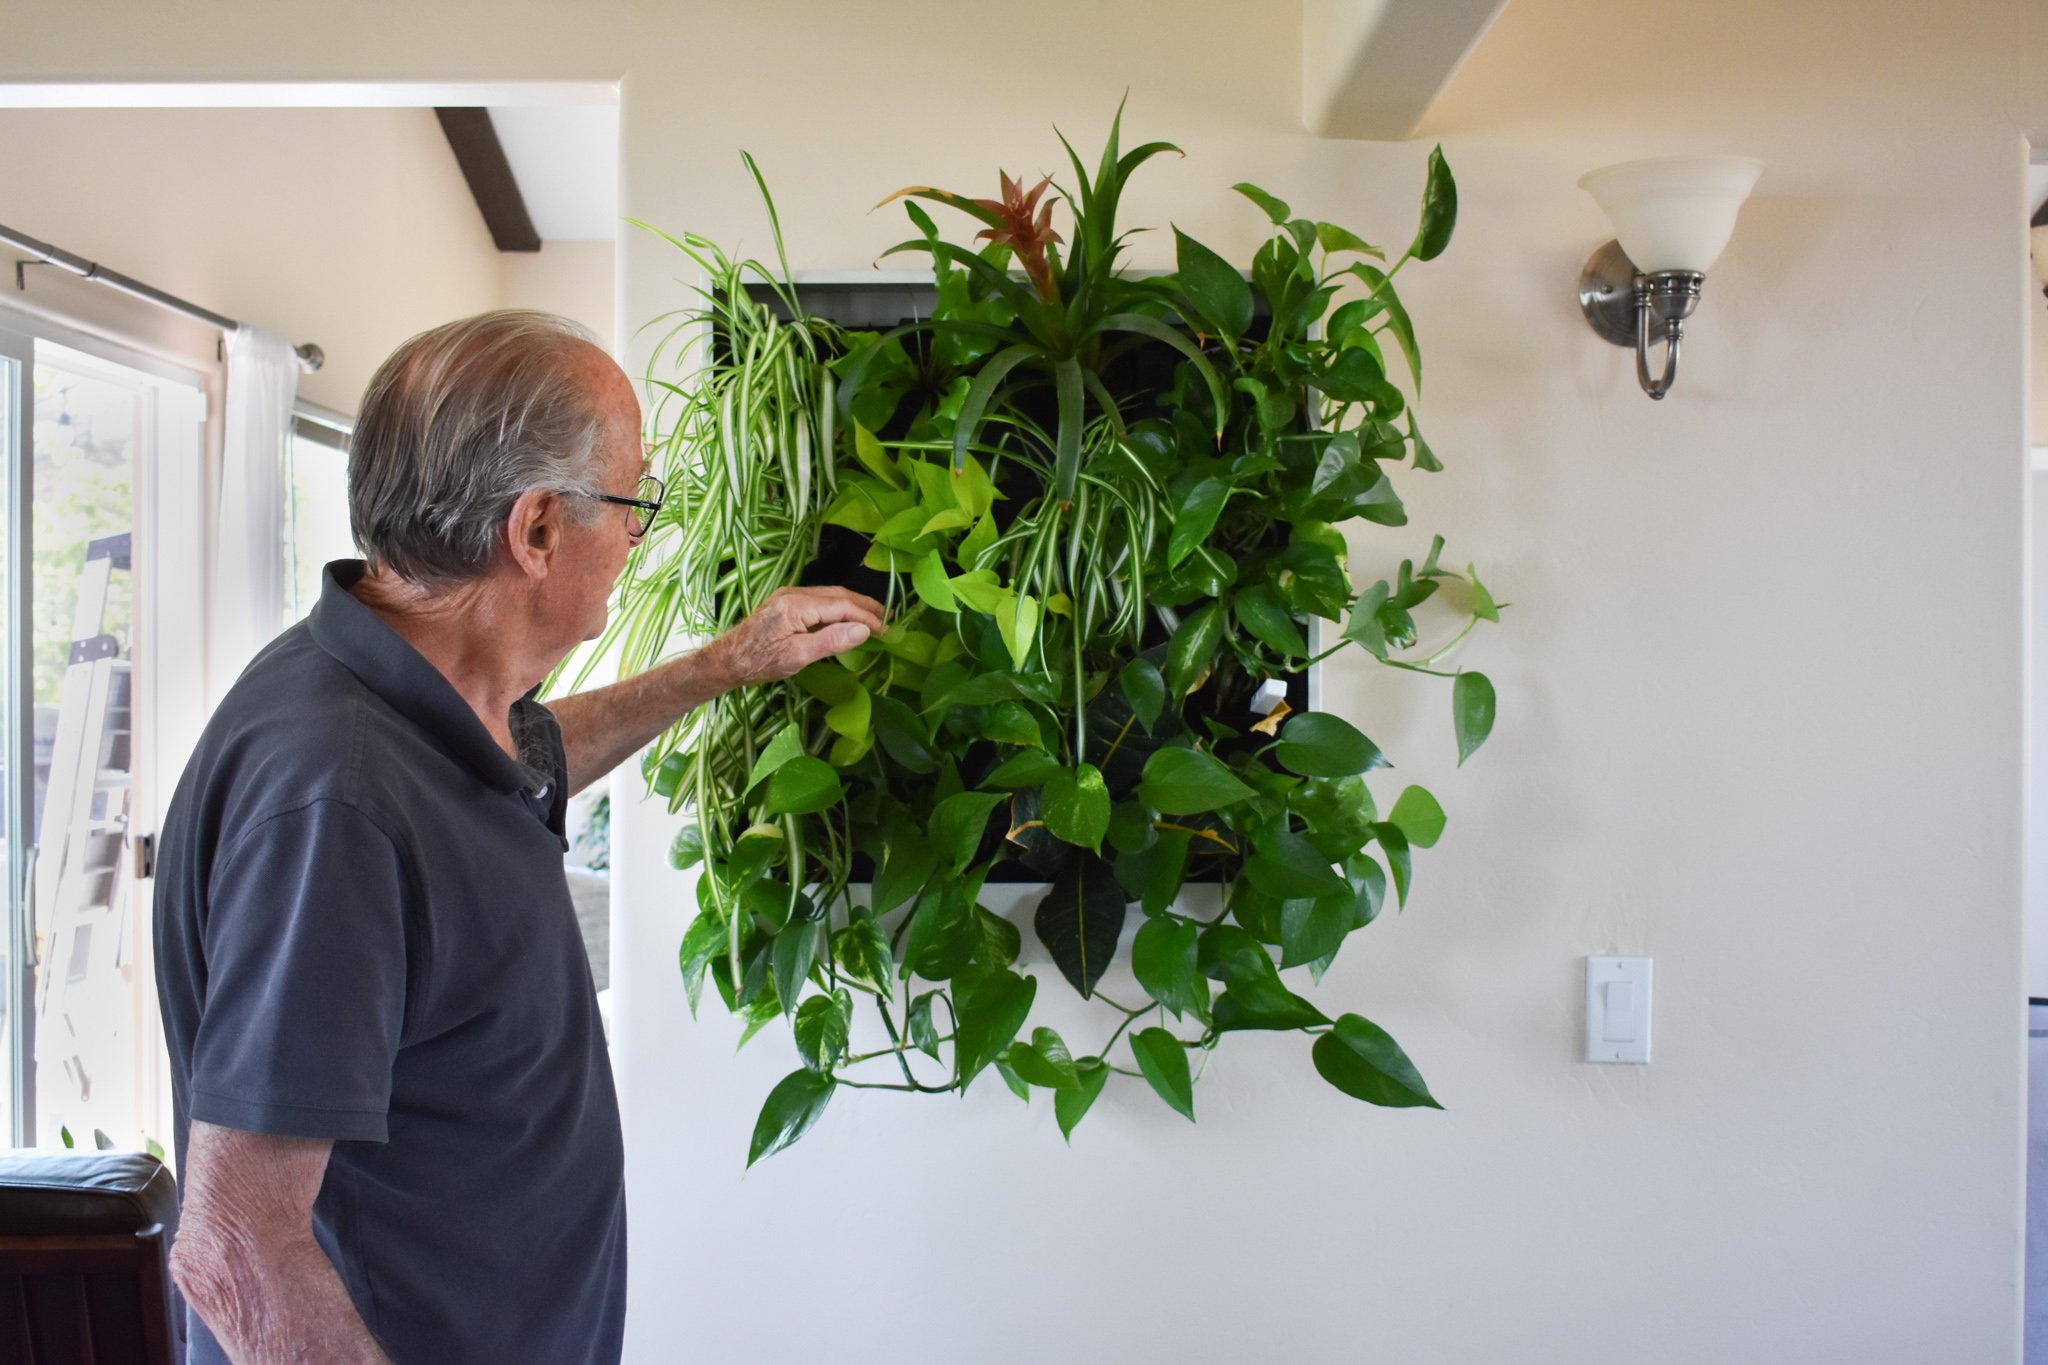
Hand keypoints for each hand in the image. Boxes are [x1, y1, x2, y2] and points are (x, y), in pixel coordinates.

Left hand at [709, 586, 885, 688]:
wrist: (727, 660)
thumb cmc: (760, 663)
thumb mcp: (797, 657)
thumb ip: (830, 641)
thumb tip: (863, 630)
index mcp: (797, 605)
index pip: (842, 606)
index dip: (866, 617)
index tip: (886, 630)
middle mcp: (794, 594)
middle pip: (838, 595)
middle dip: (865, 606)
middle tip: (888, 620)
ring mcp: (789, 596)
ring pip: (830, 595)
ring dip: (854, 606)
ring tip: (874, 619)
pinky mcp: (786, 603)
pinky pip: (820, 600)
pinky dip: (839, 608)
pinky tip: (848, 619)